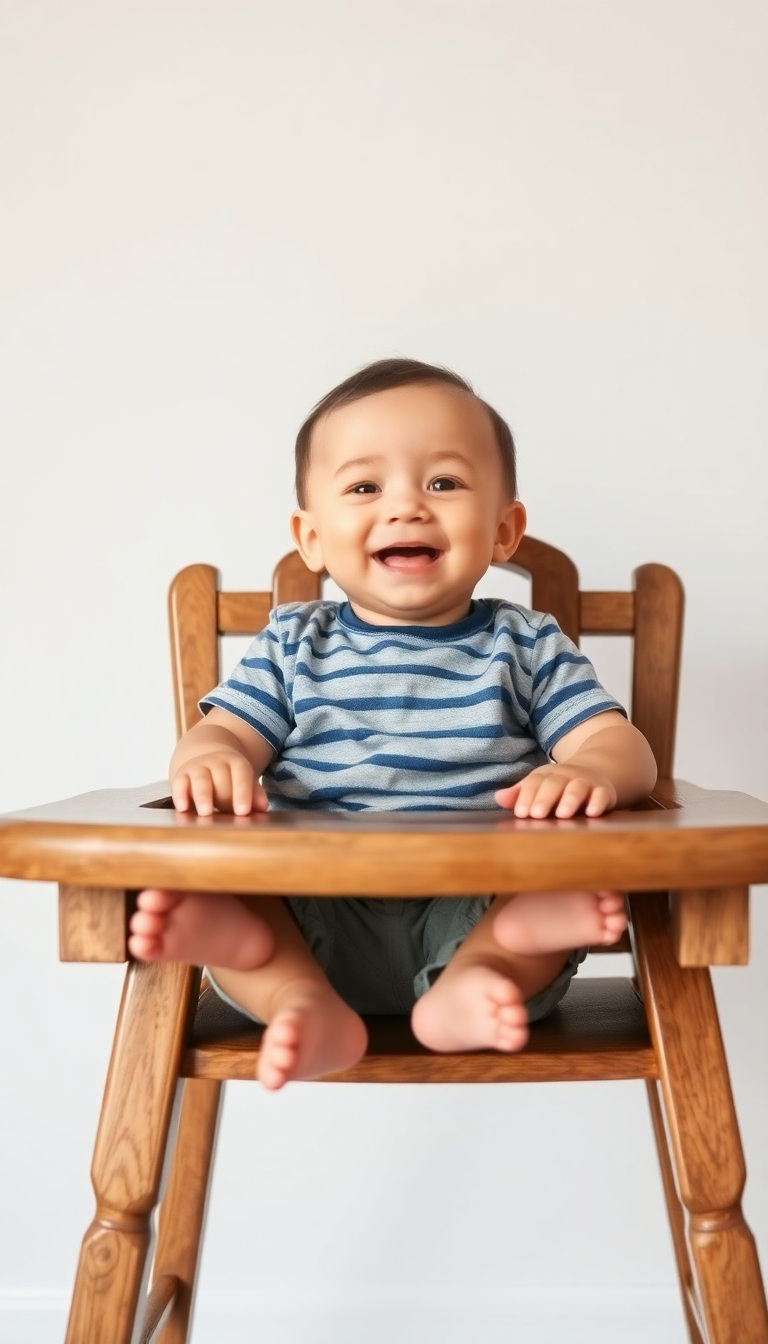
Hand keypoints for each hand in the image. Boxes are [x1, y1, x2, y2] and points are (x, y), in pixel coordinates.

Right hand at [171, 749, 267, 816]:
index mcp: (236, 763)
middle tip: (229, 816)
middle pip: (221, 778)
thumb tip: (263, 807)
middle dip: (225, 797)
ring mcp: (197, 768)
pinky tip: (184, 808)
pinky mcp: (181, 776)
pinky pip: (179, 784)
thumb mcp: (244, 780)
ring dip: (203, 796)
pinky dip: (180, 795)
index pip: (242, 774)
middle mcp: (216, 763)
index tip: (244, 811)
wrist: (205, 756)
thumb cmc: (229, 777)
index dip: (243, 792)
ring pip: (201, 780)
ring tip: (206, 812)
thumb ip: (254, 793)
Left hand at [494, 763, 617, 819]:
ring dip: (570, 800)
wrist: (595, 772)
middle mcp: (564, 777)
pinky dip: (598, 802)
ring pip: (577, 788)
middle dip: (545, 798)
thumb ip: (520, 794)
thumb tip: (497, 798)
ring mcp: (585, 783)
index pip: (533, 784)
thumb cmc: (559, 786)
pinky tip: (592, 813)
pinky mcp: (603, 791)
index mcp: (545, 776)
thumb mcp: (539, 786)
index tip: (521, 813)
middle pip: (553, 784)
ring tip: (563, 814)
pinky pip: (601, 795)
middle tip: (537, 814)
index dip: (526, 797)